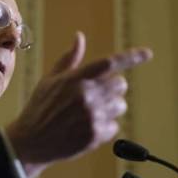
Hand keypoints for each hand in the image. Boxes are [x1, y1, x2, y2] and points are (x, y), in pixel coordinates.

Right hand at [6, 32, 152, 177]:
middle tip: (97, 94)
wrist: (30, 140)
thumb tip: (80, 37)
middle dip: (113, 87)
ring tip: (90, 112)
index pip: (109, 63)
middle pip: (120, 84)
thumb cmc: (39, 107)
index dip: (131, 57)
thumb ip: (68, 59)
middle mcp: (85, 96)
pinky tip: (86, 126)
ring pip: (120, 105)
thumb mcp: (49, 80)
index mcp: (74, 79)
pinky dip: (105, 126)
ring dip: (110, 107)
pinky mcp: (95, 135)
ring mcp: (91, 116)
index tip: (147, 54)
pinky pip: (114, 126)